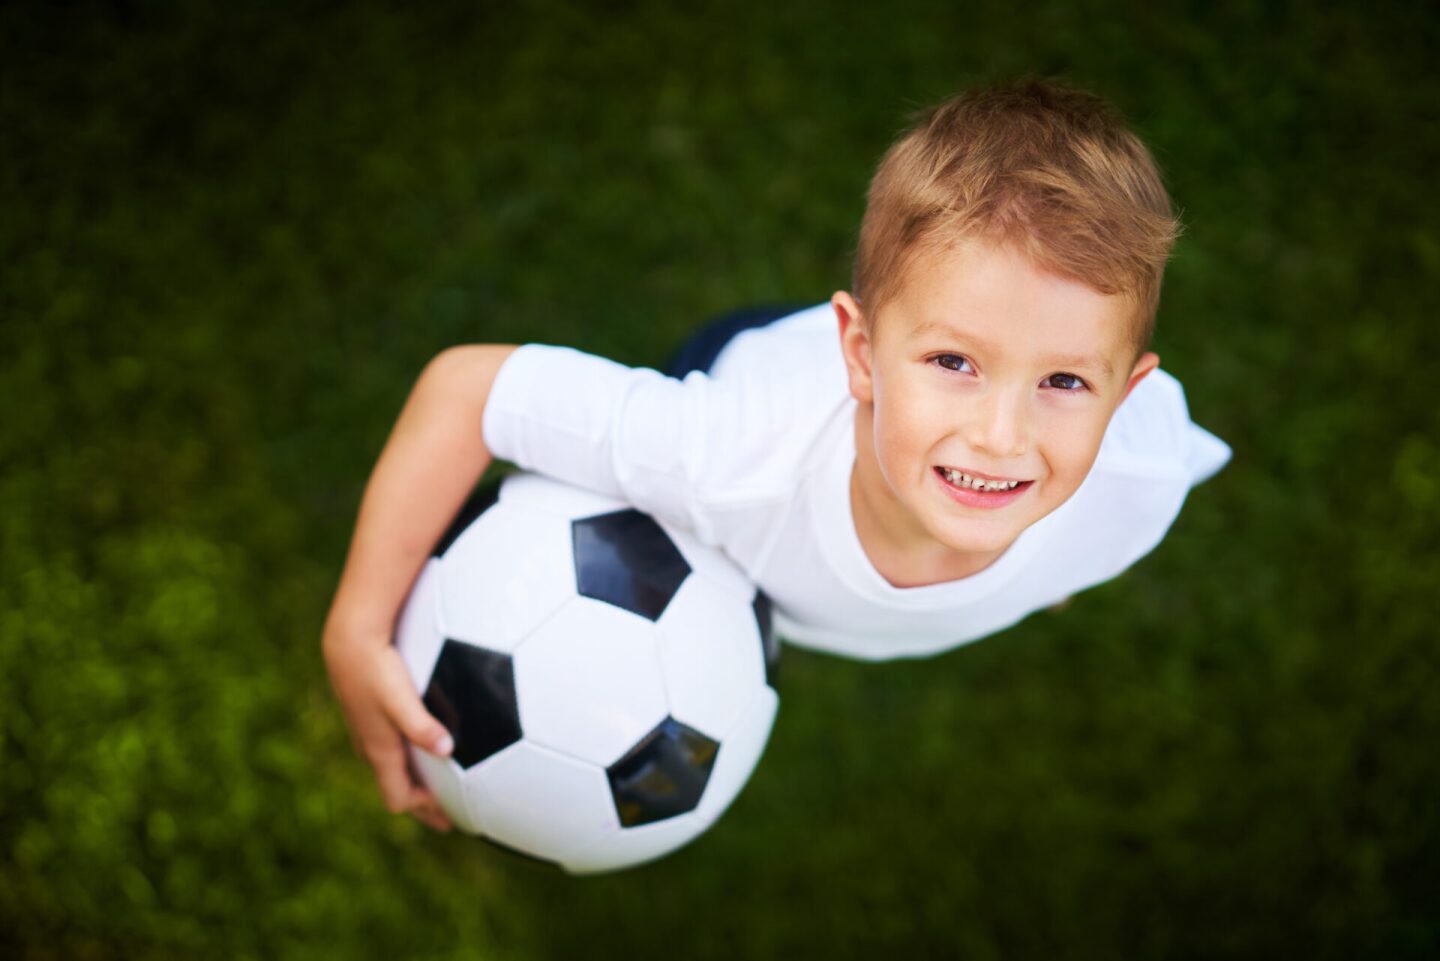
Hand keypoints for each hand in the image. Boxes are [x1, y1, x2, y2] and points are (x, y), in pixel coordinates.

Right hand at [323, 621, 455, 831]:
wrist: (349, 641)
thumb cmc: (377, 668)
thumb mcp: (401, 698)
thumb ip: (422, 725)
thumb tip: (447, 749)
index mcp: (379, 751)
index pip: (398, 798)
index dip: (423, 811)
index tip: (451, 817)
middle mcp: (371, 747)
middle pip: (396, 788)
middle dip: (422, 806)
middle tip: (447, 820)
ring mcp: (368, 732)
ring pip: (391, 769)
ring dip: (414, 783)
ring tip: (438, 788)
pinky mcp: (369, 716)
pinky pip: (389, 749)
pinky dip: (408, 760)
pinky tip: (425, 744)